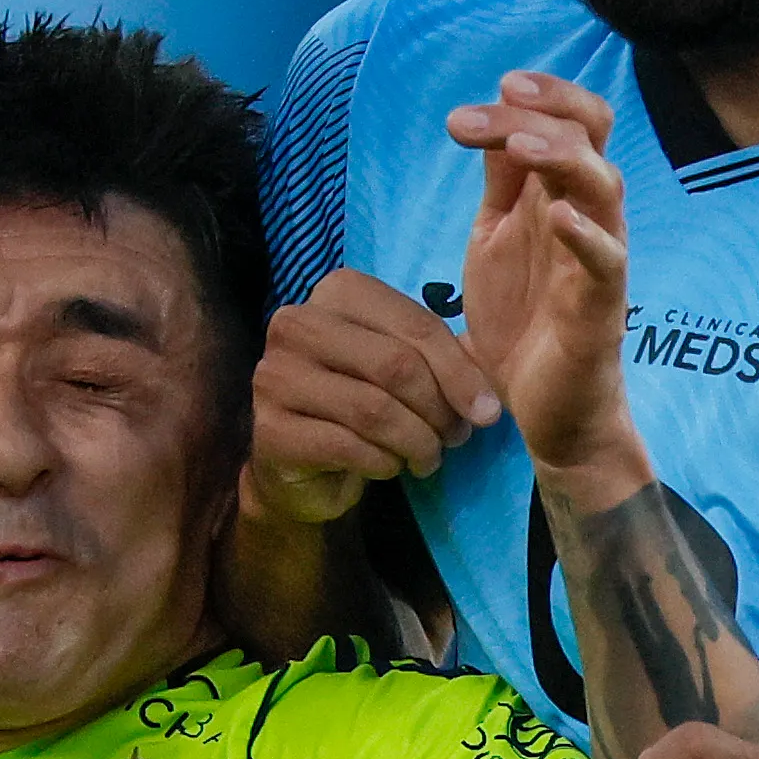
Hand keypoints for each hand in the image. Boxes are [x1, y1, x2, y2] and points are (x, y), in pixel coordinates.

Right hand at [246, 269, 500, 527]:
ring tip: (428, 457)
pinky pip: (349, 447)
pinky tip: (390, 466)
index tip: (487, 412)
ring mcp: (275, 375)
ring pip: (374, 410)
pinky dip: (384, 463)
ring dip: (416, 442)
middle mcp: (296, 324)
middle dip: (439, 409)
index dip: (459, 372)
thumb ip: (442, 362)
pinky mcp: (269, 429)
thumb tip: (488, 397)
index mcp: (336, 292)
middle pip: (395, 365)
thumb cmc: (359, 404)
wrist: (299, 466)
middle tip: (456, 438)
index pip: (414, 325)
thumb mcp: (402, 369)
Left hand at [449, 73, 631, 476]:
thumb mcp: (495, 237)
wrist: (543, 408)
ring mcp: (599, 258)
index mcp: (559, 194)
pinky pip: (608, 262)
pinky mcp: (602, 307)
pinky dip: (586, 234)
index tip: (477, 102)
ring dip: (563, 156)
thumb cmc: (523, 318)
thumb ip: (502, 184)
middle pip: (592, 136)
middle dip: (547, 108)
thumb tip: (492, 118)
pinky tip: (557, 215)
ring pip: (604, 186)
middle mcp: (587, 216)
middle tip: (496, 100)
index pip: (569, 121)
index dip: (537, 97)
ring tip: (519, 144)